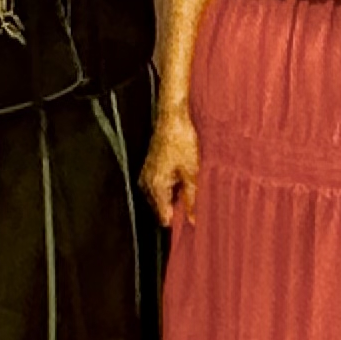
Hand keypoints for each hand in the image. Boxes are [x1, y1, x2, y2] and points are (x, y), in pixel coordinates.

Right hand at [142, 106, 201, 227]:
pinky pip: (160, 186)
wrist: (172, 118)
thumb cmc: (182, 141)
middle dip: (177, 207)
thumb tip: (193, 220)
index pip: (164, 217)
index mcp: (155, 186)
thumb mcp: (192, 173)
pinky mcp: (150, 168)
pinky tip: (183, 175)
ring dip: (175, 195)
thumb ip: (191, 199)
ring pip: (161, 197)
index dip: (179, 220)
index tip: (193, 218)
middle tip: (194, 196)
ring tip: (189, 182)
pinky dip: (172, 185)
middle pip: (162, 208)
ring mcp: (146, 175)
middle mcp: (146, 183)